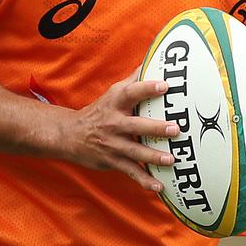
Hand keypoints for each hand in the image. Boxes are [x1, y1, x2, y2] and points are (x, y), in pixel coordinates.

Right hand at [65, 68, 179, 191]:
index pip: (132, 93)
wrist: (70, 135)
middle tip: (175, 129)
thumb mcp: (113, 92)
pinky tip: (160, 186)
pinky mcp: (113, 161)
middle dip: (155, 128)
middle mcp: (113, 123)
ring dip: (153, 157)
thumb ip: (134, 79)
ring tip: (172, 160)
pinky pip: (131, 172)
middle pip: (136, 126)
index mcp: (116, 103)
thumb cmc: (100, 111)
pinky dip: (145, 181)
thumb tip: (154, 59)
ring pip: (135, 152)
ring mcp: (113, 144)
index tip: (165, 86)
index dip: (148, 88)